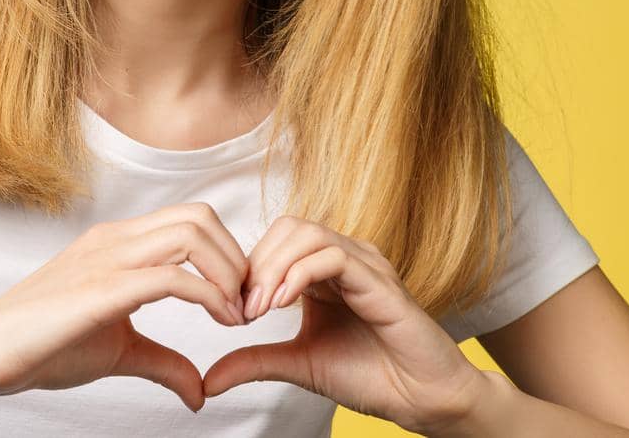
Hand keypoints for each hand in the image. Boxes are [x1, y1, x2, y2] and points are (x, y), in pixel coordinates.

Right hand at [0, 202, 249, 412]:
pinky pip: (172, 276)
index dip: (228, 255)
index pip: (191, 220)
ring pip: (192, 233)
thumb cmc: (42, 346)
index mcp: (118, 244)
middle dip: (236, 258)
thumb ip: (163, 362)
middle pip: (201, 216)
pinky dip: (210, 295)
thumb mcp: (118, 352)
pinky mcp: (101, 289)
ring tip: (235, 315)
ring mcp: (108, 258)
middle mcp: (116, 239)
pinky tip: (219, 321)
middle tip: (245, 305)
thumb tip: (199, 392)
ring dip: (228, 272)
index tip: (239, 301)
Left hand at [204, 215, 488, 433]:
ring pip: (306, 233)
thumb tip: (207, 379)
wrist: (421, 399)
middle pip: (288, 227)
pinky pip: (332, 256)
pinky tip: (281, 304)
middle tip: (242, 308)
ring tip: (258, 307)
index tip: (232, 310)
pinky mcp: (380, 280)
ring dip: (273, 267)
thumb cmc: (369, 375)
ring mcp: (365, 263)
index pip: (277, 241)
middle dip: (257, 263)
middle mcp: (346, 257)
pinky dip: (298, 274)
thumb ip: (254, 362)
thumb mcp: (298, 364)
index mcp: (325, 270)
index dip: (249, 269)